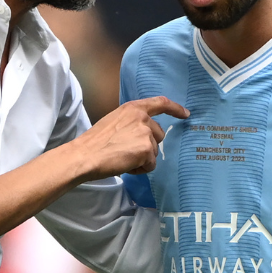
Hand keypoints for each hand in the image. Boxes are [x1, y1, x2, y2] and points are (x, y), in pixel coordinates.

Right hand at [70, 96, 188, 180]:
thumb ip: (131, 122)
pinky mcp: (147, 150)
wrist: (86, 155)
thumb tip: (143, 135)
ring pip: (154, 152)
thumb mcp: (114, 121)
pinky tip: (125, 165)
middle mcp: (143, 117)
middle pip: (158, 135)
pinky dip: (140, 169)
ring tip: (122, 158)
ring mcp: (146, 133)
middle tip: (125, 151)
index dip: (175, 108)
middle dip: (147, 146)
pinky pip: (150, 165)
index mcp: (133, 108)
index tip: (186, 114)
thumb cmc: (94, 142)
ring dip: (142, 159)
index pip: (161, 103)